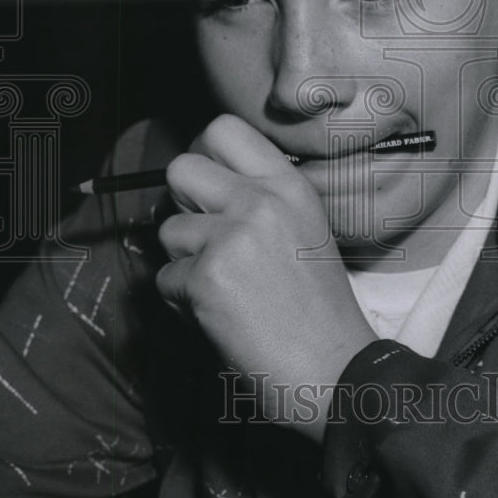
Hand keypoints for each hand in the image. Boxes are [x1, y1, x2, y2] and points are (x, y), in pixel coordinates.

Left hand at [156, 114, 376, 441]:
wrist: (332, 369)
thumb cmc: (317, 308)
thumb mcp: (303, 229)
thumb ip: (260, 199)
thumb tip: (203, 185)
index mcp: (289, 185)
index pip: (224, 128)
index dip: (205, 155)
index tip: (210, 186)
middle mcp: (260, 201)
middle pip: (181, 167)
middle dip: (182, 203)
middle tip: (206, 237)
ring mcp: (231, 238)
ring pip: (168, 231)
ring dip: (184, 262)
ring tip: (224, 288)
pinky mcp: (206, 279)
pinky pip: (166, 279)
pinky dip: (183, 302)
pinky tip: (221, 315)